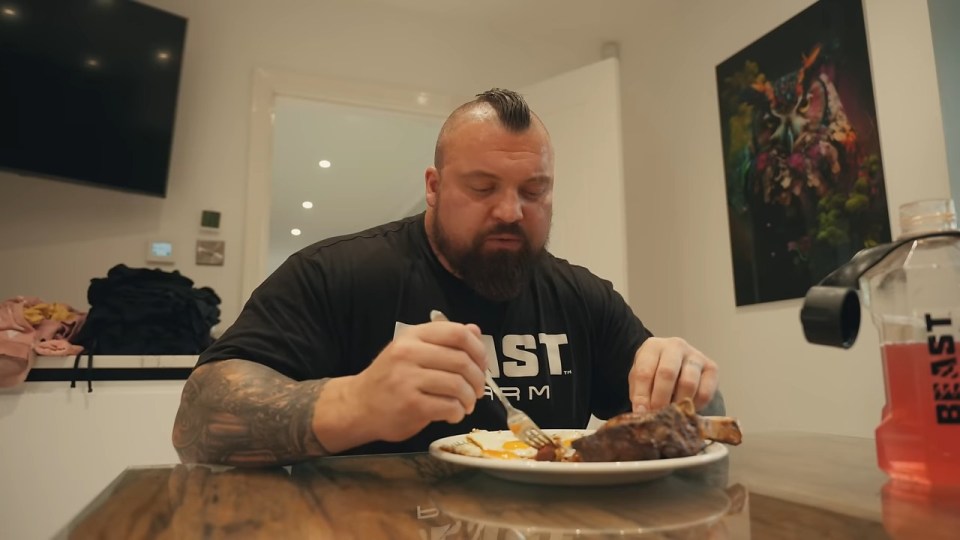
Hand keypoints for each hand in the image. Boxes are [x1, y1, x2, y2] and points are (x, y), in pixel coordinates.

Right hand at [345, 320, 487, 441]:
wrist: (358, 406)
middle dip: (478, 379)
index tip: (482, 364)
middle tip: (478, 391)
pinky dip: (458, 413)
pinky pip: (448, 406)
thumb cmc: (389, 378)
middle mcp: (409, 353)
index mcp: (413, 336)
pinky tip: (453, 414)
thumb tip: (475, 330)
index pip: (457, 333)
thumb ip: (443, 341)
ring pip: (458, 385)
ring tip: (466, 404)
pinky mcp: (410, 405)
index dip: (478, 349)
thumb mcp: (412, 351)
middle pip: (462, 361)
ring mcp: (408, 379)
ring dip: (469, 398)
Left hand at [628, 337, 717, 412]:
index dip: (641, 394)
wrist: (678, 367)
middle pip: (667, 373)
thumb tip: (642, 413)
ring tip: (671, 414)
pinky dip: (695, 406)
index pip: (644, 371)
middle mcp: (675, 346)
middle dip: (660, 399)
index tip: (641, 412)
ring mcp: (696, 355)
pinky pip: (705, 393)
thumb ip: (639, 394)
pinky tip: (686, 408)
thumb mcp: (639, 380)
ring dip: (678, 403)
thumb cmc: (653, 373)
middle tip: (657, 415)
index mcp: (653, 346)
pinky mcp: (712, 368)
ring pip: (688, 383)